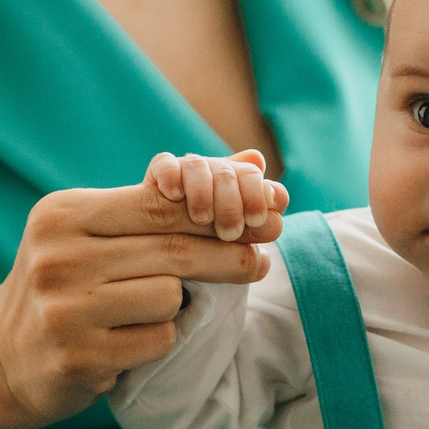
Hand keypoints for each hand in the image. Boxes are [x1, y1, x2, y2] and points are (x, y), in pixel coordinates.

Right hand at [0, 179, 279, 428]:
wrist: (1, 354)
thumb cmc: (68, 280)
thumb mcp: (99, 229)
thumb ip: (169, 198)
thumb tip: (252, 160)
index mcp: (64, 214)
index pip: (159, 203)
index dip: (218, 208)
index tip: (265, 216)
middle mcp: (58, 257)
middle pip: (172, 250)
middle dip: (228, 254)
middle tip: (262, 260)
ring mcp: (63, 309)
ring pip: (167, 297)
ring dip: (176, 305)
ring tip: (145, 311)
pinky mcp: (76, 357)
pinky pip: (155, 341)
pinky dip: (157, 340)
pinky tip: (127, 341)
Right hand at [144, 149, 289, 241]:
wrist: (152, 264)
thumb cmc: (206, 254)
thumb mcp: (233, 245)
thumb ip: (254, 230)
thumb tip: (276, 222)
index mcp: (236, 184)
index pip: (252, 175)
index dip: (257, 193)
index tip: (256, 220)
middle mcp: (212, 174)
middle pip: (226, 171)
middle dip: (232, 201)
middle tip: (231, 231)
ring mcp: (182, 175)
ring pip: (198, 165)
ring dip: (204, 191)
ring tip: (202, 217)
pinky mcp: (154, 180)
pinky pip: (164, 164)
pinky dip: (172, 174)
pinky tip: (174, 194)